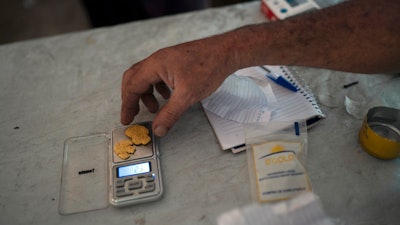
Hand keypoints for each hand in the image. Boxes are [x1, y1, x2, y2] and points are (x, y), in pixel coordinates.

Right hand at [121, 35, 237, 135]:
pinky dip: (157, 88)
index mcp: (155, 65)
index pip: (132, 86)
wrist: (226, 52)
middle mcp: (157, 60)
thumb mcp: (187, 96)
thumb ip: (170, 114)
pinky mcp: (175, 62)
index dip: (127, 105)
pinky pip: (158, 75)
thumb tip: (158, 129)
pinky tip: (167, 96)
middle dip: (131, 98)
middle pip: (134, 78)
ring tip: (155, 108)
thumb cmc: (208, 67)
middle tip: (133, 114)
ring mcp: (166, 59)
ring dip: (146, 93)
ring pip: (146, 77)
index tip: (127, 119)